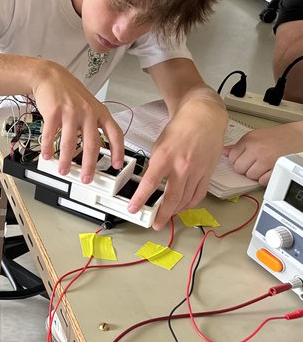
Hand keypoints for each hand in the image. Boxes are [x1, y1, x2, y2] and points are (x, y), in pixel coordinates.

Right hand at [33, 61, 124, 181]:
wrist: (50, 77)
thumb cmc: (69, 92)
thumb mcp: (89, 105)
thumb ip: (93, 125)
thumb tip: (93, 149)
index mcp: (99, 112)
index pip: (115, 134)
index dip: (118, 151)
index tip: (118, 165)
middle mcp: (87, 113)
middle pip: (92, 144)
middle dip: (89, 165)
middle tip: (86, 177)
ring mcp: (70, 112)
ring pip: (70, 143)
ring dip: (66, 160)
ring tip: (63, 170)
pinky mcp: (54, 112)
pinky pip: (51, 135)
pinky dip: (48, 148)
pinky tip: (47, 155)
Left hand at [129, 112, 223, 229]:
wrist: (203, 118)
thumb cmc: (180, 129)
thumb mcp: (158, 145)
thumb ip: (155, 165)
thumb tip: (149, 183)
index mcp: (165, 157)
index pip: (150, 183)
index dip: (140, 198)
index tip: (133, 209)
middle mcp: (182, 166)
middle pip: (172, 197)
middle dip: (162, 214)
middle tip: (155, 224)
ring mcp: (197, 171)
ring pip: (186, 199)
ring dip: (175, 211)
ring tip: (167, 217)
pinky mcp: (207, 173)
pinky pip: (199, 194)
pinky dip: (190, 204)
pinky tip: (182, 207)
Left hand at [223, 123, 302, 185]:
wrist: (299, 136)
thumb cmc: (279, 136)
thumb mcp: (256, 136)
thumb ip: (239, 145)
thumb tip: (223, 152)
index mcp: (250, 140)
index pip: (231, 157)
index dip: (237, 160)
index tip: (244, 159)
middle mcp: (257, 149)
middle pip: (239, 168)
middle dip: (245, 168)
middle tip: (255, 163)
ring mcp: (267, 160)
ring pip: (249, 176)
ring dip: (256, 174)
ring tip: (264, 165)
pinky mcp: (277, 169)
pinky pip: (262, 181)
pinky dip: (265, 179)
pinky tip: (270, 170)